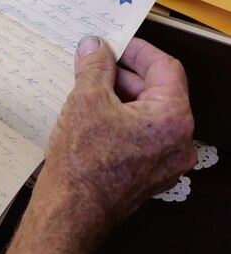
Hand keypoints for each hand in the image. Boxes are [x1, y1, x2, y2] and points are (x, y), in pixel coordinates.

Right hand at [41, 36, 196, 226]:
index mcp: (173, 118)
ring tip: (89, 91)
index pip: (165, 68)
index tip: (116, 44)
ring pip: (149, 115)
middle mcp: (179, 141)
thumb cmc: (84, 162)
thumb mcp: (86, 100)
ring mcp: (167, 161)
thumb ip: (95, 67)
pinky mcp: (151, 174)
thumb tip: (95, 47)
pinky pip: (143, 136)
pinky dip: (122, 121)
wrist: (73, 209)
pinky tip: (94, 118)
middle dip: (125, 76)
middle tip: (95, 65)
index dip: (138, 51)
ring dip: (122, 98)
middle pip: (158, 92)